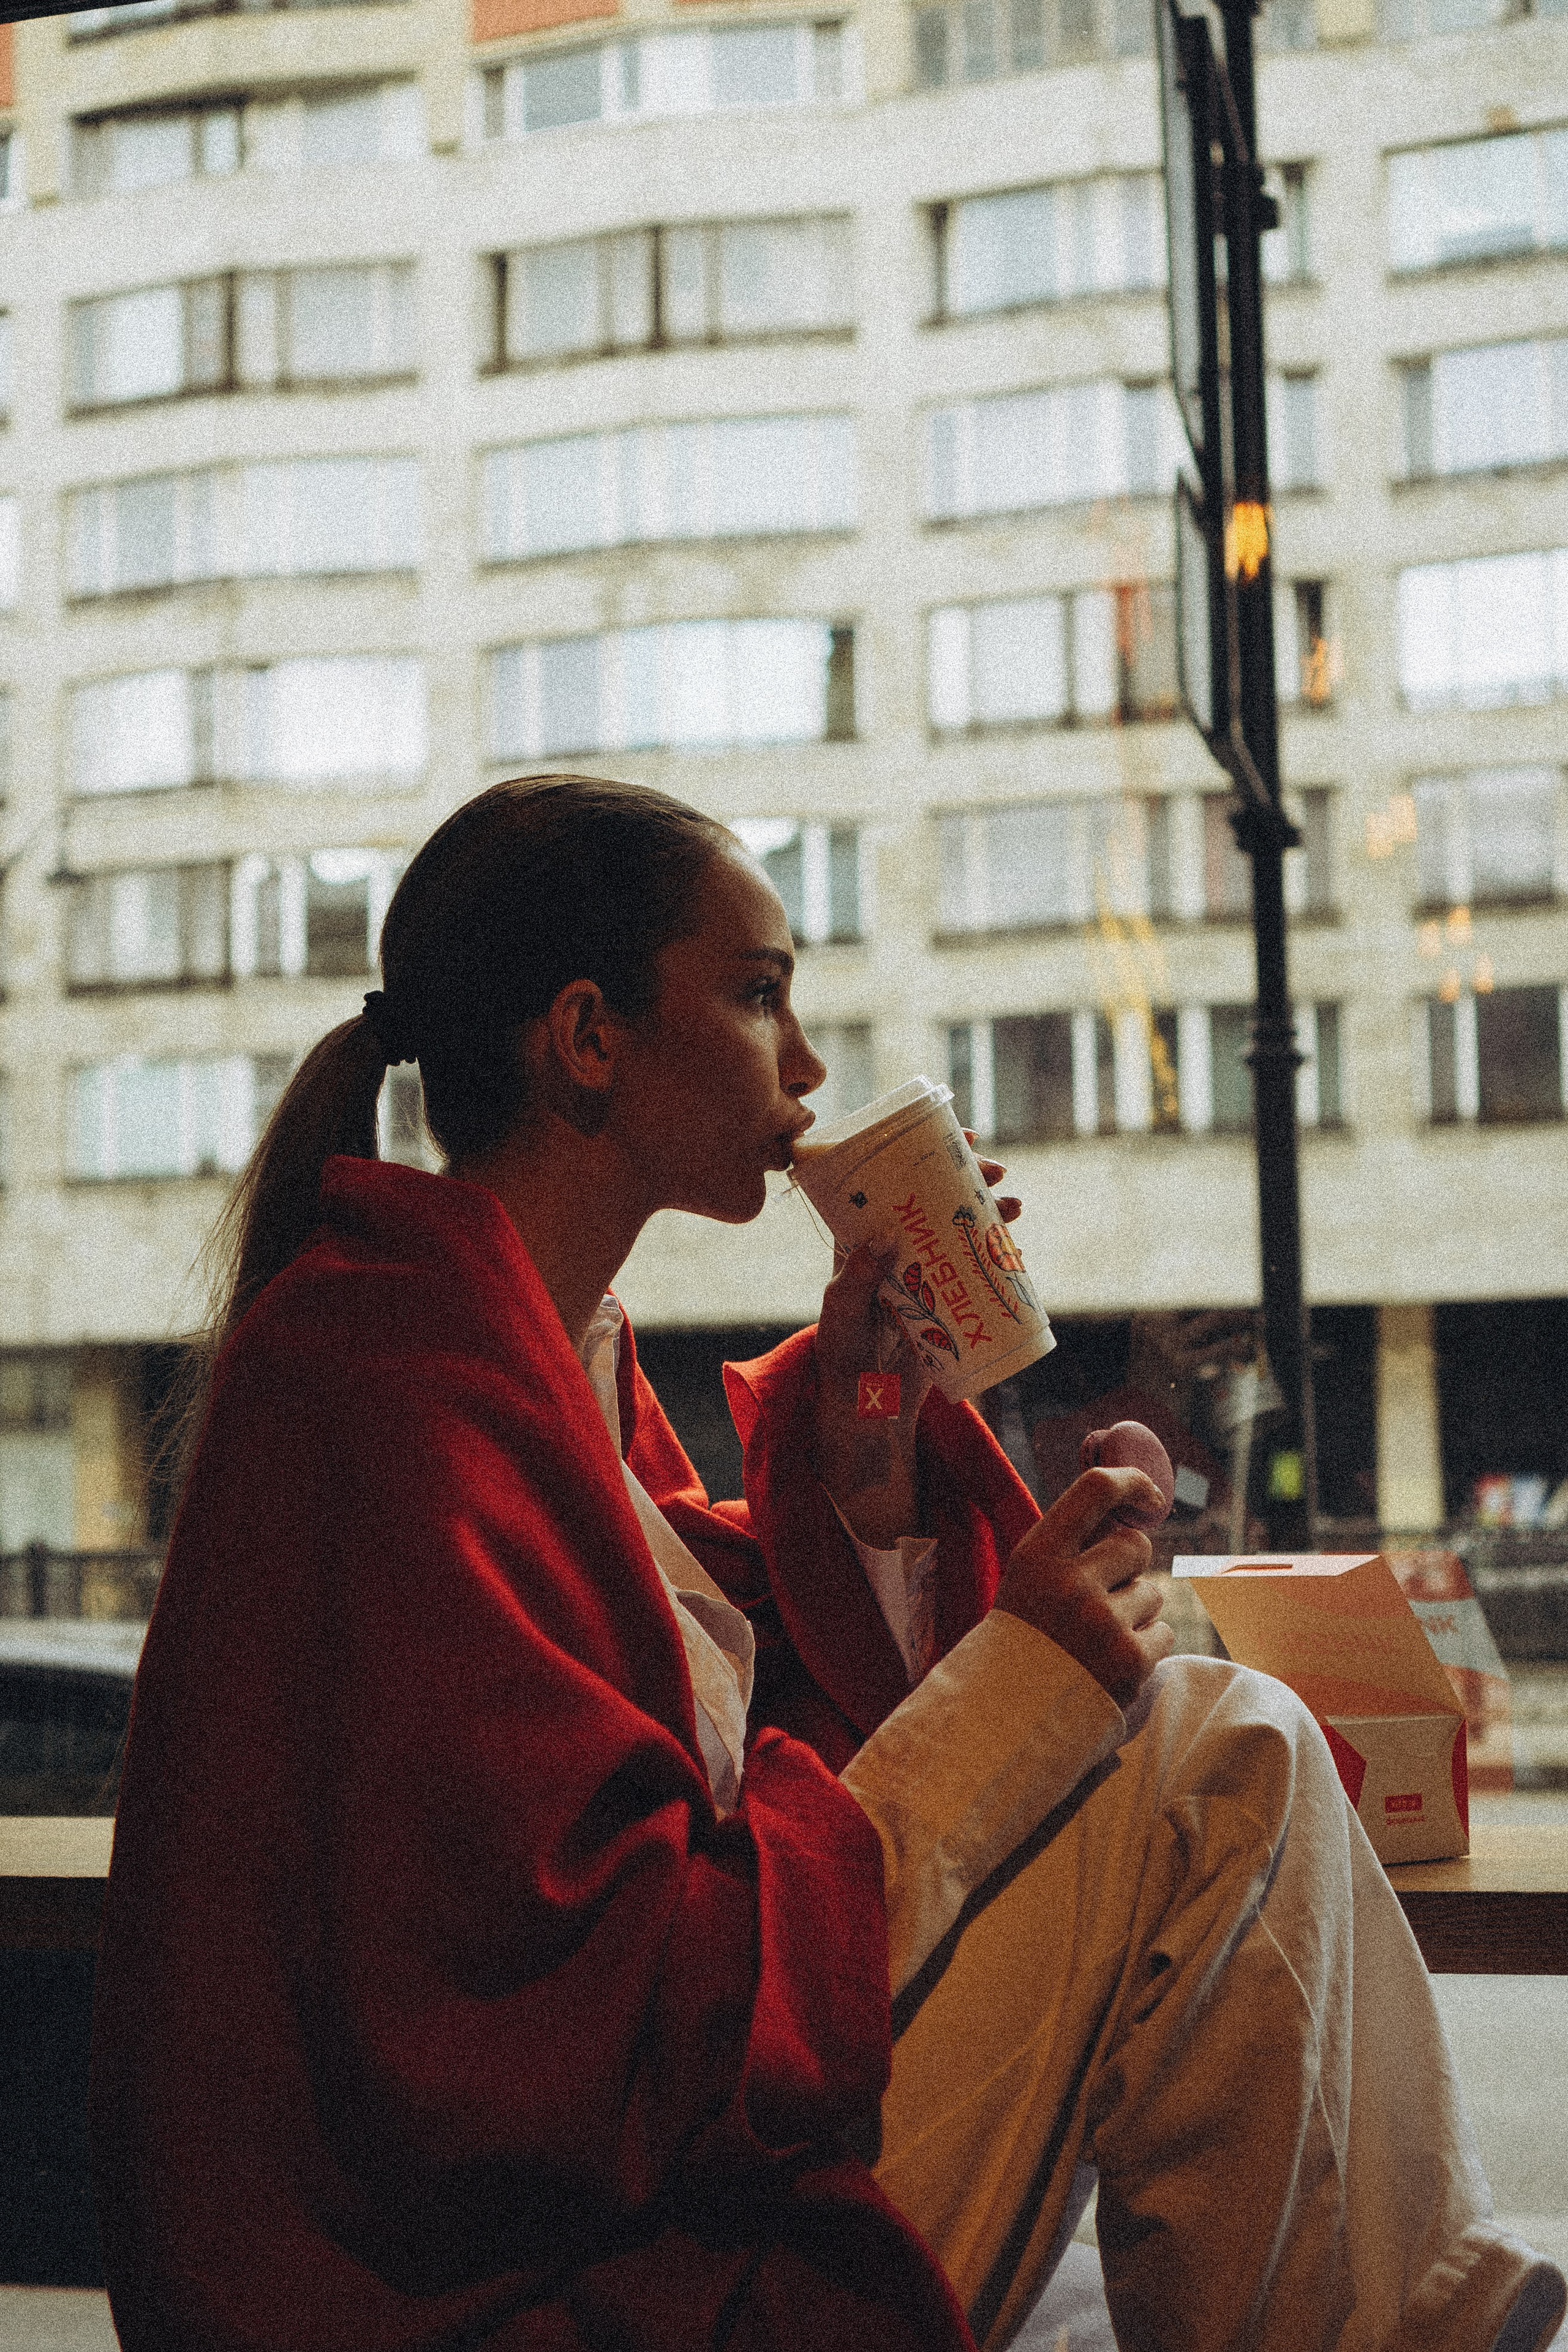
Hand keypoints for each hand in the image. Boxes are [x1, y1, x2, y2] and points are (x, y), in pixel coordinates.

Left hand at [813, 1137, 1021, 1549]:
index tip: (946, 1138)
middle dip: (963, 1180)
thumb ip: (856, 1280)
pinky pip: (974, 1269)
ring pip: (958, 1231)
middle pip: (931, 1202)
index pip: (886, 1187)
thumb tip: (884, 1236)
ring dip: (986, 1213)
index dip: (914, 1158)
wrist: (868, 1412)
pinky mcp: (947, 1302)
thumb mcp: (842, 1317)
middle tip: (994, 1171)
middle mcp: (893, 1252)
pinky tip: (1012, 1243)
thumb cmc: (842, 1360)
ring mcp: (923, 1275)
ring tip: (1011, 1205)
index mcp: (859, 1244)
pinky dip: (995, 1253)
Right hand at [995, 1466, 1174, 1706]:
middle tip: (1101, 1597)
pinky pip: (1163, 1634)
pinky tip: (1111, 1666)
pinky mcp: (1131, 1662)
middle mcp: (1070, 1583)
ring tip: (1097, 1642)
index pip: (1094, 1491)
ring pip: (1152, 1593)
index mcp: (1036, 1556)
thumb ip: (1069, 1549)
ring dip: (1135, 1612)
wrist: (1004, 1724)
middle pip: (1135, 1545)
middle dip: (1128, 1567)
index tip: (1150, 1495)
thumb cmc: (1020, 1646)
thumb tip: (1126, 1513)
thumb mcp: (1026, 1584)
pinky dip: (1145, 1648)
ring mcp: (1103, 1623)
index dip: (1131, 1482)